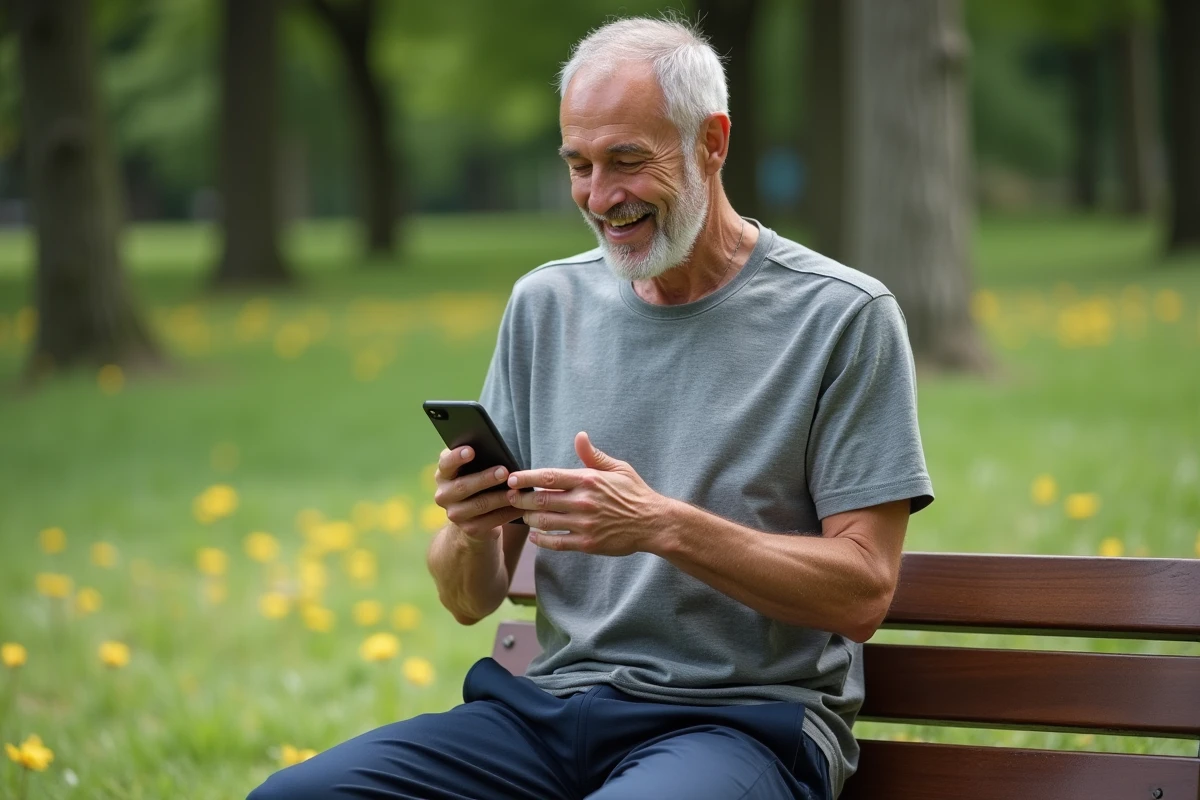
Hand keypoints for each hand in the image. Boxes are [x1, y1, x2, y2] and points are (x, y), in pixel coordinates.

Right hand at [433, 447, 519, 541]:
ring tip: (516, 491)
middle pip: (463, 486)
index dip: (456, 457)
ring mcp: (455, 514)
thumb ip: (477, 460)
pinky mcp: (469, 528)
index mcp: (443, 475)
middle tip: (504, 471)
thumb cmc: (478, 481)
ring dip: (500, 498)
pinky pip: (491, 521)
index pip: (445, 463)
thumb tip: (496, 451)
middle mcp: (443, 495)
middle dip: (485, 478)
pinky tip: (520, 507)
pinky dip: (507, 513)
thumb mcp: (473, 470)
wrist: (473, 516)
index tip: (471, 450)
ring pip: (479, 505)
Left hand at [505, 432, 668, 555]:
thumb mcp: (618, 469)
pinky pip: (556, 543)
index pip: (549, 477)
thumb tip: (579, 436)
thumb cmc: (634, 493)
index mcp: (588, 480)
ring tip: (523, 515)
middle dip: (521, 499)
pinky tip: (536, 536)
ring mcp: (584, 524)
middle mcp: (583, 501)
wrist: (653, 523)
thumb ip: (594, 456)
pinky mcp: (587, 543)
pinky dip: (542, 540)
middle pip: (541, 499)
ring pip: (545, 521)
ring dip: (529, 519)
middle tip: (510, 498)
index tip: (512, 478)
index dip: (527, 477)